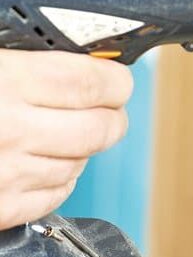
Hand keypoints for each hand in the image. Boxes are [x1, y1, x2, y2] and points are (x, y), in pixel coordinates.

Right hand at [0, 51, 132, 228]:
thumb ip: (31, 60)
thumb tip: (85, 59)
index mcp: (9, 81)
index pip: (94, 83)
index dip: (117, 82)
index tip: (118, 82)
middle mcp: (10, 129)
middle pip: (100, 129)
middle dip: (112, 118)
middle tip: (107, 109)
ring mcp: (5, 174)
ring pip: (80, 163)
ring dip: (83, 149)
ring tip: (65, 134)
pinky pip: (53, 197)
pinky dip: (60, 180)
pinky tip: (45, 163)